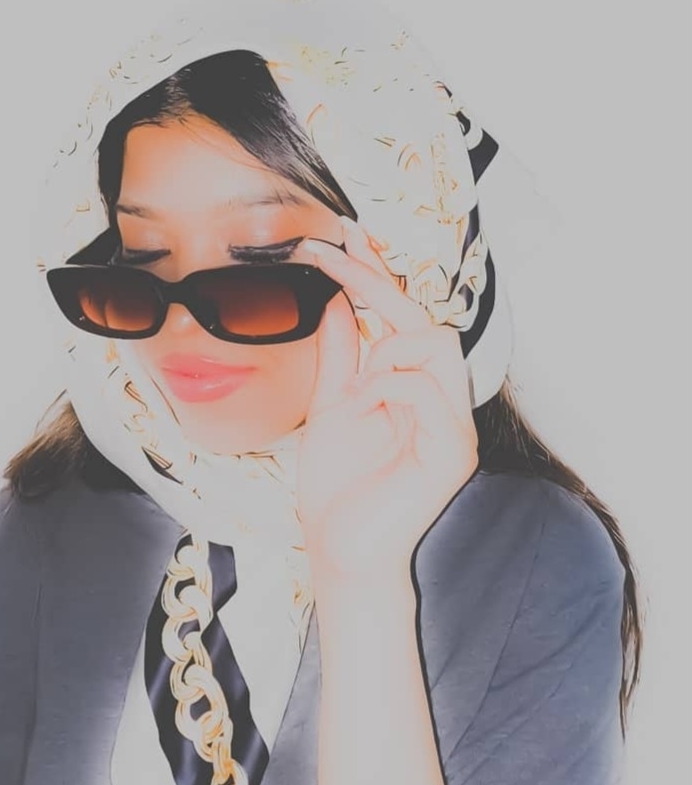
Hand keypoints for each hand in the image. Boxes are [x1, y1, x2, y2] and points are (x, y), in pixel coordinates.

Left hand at [295, 217, 478, 590]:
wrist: (338, 548)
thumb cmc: (338, 484)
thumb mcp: (331, 405)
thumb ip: (341, 356)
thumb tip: (340, 302)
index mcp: (413, 389)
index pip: (403, 319)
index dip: (377, 274)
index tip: (346, 235)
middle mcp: (440, 402)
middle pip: (428, 322)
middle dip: (377, 285)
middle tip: (332, 259)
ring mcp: (451, 426)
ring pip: (436, 346)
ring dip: (386, 353)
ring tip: (360, 388)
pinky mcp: (453, 452)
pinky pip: (428, 391)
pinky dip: (389, 388)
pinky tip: (369, 407)